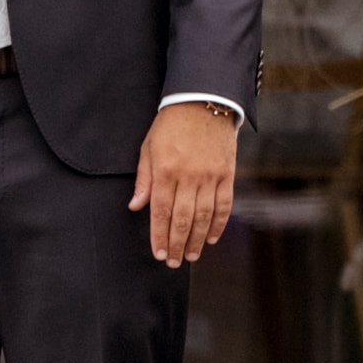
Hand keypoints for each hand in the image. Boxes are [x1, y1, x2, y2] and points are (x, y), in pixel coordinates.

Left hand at [132, 103, 238, 267]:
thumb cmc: (171, 123)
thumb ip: (144, 179)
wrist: (203, 101)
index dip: (159, 236)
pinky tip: (212, 238)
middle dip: (176, 244)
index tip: (158, 253)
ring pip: (204, 217)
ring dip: (197, 240)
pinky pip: (224, 205)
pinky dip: (219, 225)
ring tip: (191, 256)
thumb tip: (136, 206)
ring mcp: (210, 177)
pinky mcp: (227, 174)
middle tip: (173, 262)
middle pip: (182, 220)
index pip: (160, 212)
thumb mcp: (148, 147)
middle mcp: (188, 177)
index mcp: (166, 171)